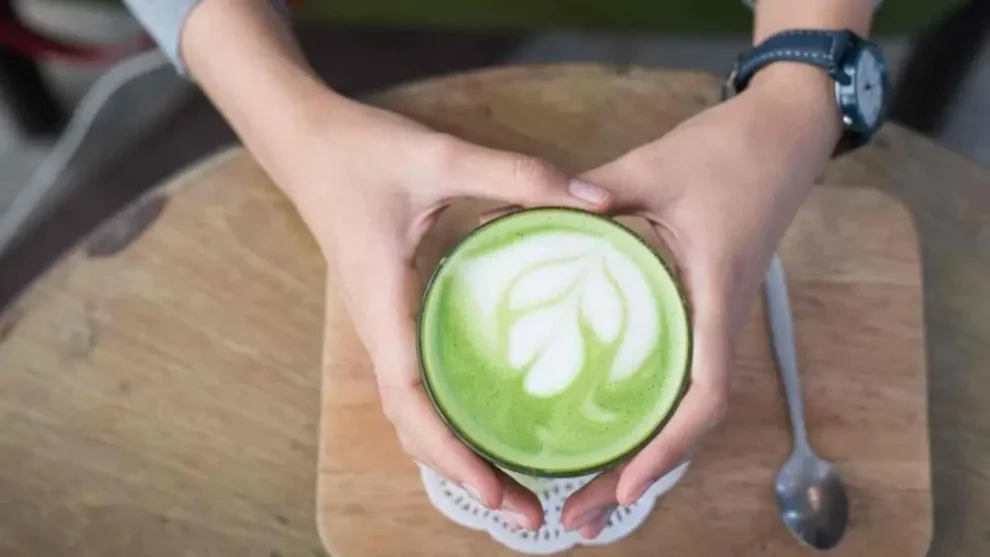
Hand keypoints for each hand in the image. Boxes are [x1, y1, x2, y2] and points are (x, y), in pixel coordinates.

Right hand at [281, 96, 611, 529]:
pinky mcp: (393, 317)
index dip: (452, 453)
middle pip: (414, 426)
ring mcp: (384, 328)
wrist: (306, 144)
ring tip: (513, 490)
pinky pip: (417, 385)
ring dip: (456, 456)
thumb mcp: (441, 157)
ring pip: (414, 413)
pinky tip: (487, 427)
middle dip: (464, 476)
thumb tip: (596, 202)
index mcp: (384, 306)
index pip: (412, 400)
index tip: (498, 494)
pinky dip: (447, 422)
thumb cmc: (362, 153)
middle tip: (528, 514)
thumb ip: (515, 176)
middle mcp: (380, 330)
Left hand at [560, 67, 840, 537]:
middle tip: (578, 518)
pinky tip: (606, 426)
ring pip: (684, 408)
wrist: (783, 134)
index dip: (667, 448)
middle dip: (637, 476)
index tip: (625, 486)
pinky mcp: (704, 308)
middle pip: (688, 424)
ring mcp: (714, 319)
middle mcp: (720, 322)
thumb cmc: (730, 151)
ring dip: (641, 455)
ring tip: (585, 493)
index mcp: (715, 296)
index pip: (704, 395)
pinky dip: (648, 415)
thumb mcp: (655, 166)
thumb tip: (521, 215)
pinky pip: (679, 376)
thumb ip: (595, 191)